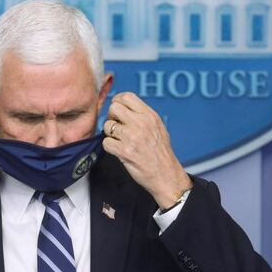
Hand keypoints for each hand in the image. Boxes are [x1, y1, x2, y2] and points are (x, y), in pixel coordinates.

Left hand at [102, 92, 191, 209]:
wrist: (166, 174)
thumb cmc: (161, 153)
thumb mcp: (158, 127)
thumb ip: (142, 116)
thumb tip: (124, 107)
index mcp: (149, 115)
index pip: (126, 96)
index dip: (117, 102)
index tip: (117, 112)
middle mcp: (141, 123)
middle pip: (113, 108)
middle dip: (111, 117)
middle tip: (116, 127)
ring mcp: (132, 137)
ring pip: (107, 126)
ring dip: (110, 134)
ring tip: (120, 141)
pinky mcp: (124, 151)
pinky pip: (106, 142)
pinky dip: (109, 147)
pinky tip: (119, 151)